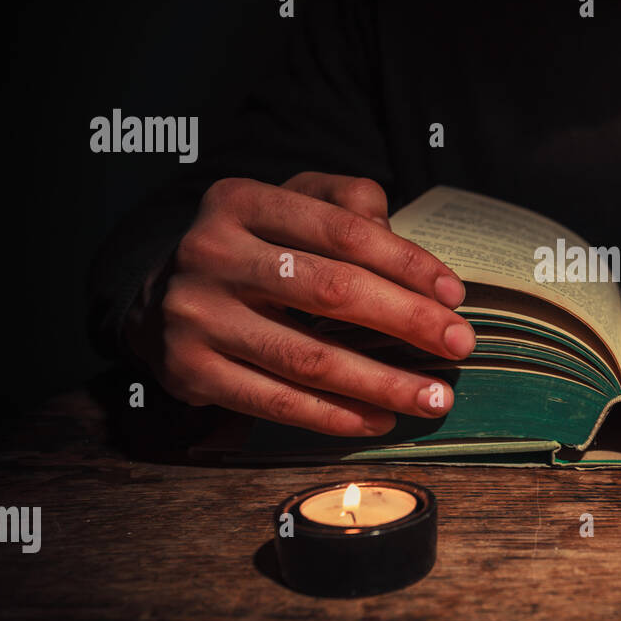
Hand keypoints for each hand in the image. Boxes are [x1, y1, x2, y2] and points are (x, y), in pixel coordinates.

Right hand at [125, 172, 474, 435]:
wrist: (159, 299)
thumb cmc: (255, 250)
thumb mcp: (292, 206)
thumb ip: (348, 205)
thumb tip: (401, 239)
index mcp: (242, 200)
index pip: (344, 231)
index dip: (407, 264)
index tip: (455, 295)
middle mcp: (210, 252)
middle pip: (331, 291)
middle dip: (407, 321)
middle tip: (461, 346)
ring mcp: (195, 314)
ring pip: (308, 357)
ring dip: (382, 384)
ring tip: (435, 399)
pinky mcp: (189, 370)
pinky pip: (275, 401)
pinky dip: (334, 416)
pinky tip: (379, 419)